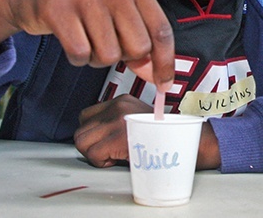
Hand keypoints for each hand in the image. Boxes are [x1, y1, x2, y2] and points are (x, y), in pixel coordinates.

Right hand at [0, 0, 173, 90]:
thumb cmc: (86, 4)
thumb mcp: (119, 12)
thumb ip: (141, 41)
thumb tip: (160, 78)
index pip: (160, 29)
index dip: (165, 61)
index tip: (165, 84)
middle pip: (138, 46)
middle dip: (124, 56)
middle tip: (107, 43)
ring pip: (109, 54)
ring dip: (97, 57)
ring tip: (88, 38)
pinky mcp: (58, 7)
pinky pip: (80, 53)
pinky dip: (77, 57)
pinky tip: (72, 39)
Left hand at [75, 95, 221, 169]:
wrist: (181, 139)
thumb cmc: (162, 134)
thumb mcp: (137, 118)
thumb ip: (117, 120)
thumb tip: (96, 137)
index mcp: (121, 100)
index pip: (86, 115)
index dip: (92, 132)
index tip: (103, 140)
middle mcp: (117, 107)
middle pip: (81, 129)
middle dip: (91, 145)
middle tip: (108, 151)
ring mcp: (116, 120)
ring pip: (82, 142)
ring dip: (94, 154)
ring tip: (113, 154)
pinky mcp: (118, 136)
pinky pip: (93, 155)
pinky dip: (101, 162)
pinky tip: (117, 158)